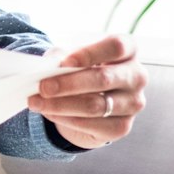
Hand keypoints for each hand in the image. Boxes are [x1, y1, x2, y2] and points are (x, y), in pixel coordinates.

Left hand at [27, 34, 146, 148]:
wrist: (89, 100)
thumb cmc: (81, 70)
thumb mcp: (71, 57)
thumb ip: (63, 56)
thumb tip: (49, 65)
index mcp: (129, 50)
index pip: (116, 47)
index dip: (90, 53)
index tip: (64, 62)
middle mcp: (137, 76)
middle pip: (104, 78)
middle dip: (68, 84)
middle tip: (42, 87)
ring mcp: (133, 103)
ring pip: (95, 105)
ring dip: (61, 105)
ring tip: (36, 102)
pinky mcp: (122, 126)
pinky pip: (92, 124)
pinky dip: (66, 119)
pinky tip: (49, 113)